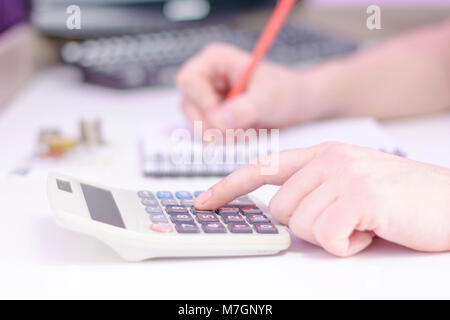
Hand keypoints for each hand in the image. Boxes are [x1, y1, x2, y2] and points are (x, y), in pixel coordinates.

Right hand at [176, 43, 332, 130]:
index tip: (221, 116)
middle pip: (188, 106)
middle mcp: (207, 79)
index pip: (188, 80)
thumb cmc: (285, 92)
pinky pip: (208, 136)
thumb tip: (219, 121)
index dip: (202, 101)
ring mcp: (208, 99)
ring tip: (248, 132)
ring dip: (220, 135)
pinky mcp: (213, 118)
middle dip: (211, 124)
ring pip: (196, 124)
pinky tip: (246, 134)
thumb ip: (244, 109)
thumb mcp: (268, 99)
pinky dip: (226, 140)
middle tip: (237, 132)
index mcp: (215, 61)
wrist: (296, 105)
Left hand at [194, 142, 449, 256]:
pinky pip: (328, 237)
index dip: (229, 187)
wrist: (449, 200)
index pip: (262, 167)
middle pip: (281, 210)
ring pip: (303, 226)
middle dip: (310, 225)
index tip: (205, 202)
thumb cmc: (398, 196)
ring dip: (334, 235)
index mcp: (321, 153)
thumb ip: (312, 187)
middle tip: (345, 218)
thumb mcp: (348, 181)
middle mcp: (328, 158)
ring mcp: (342, 174)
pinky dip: (349, 244)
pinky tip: (372, 228)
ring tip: (363, 220)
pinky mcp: (358, 196)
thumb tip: (280, 210)